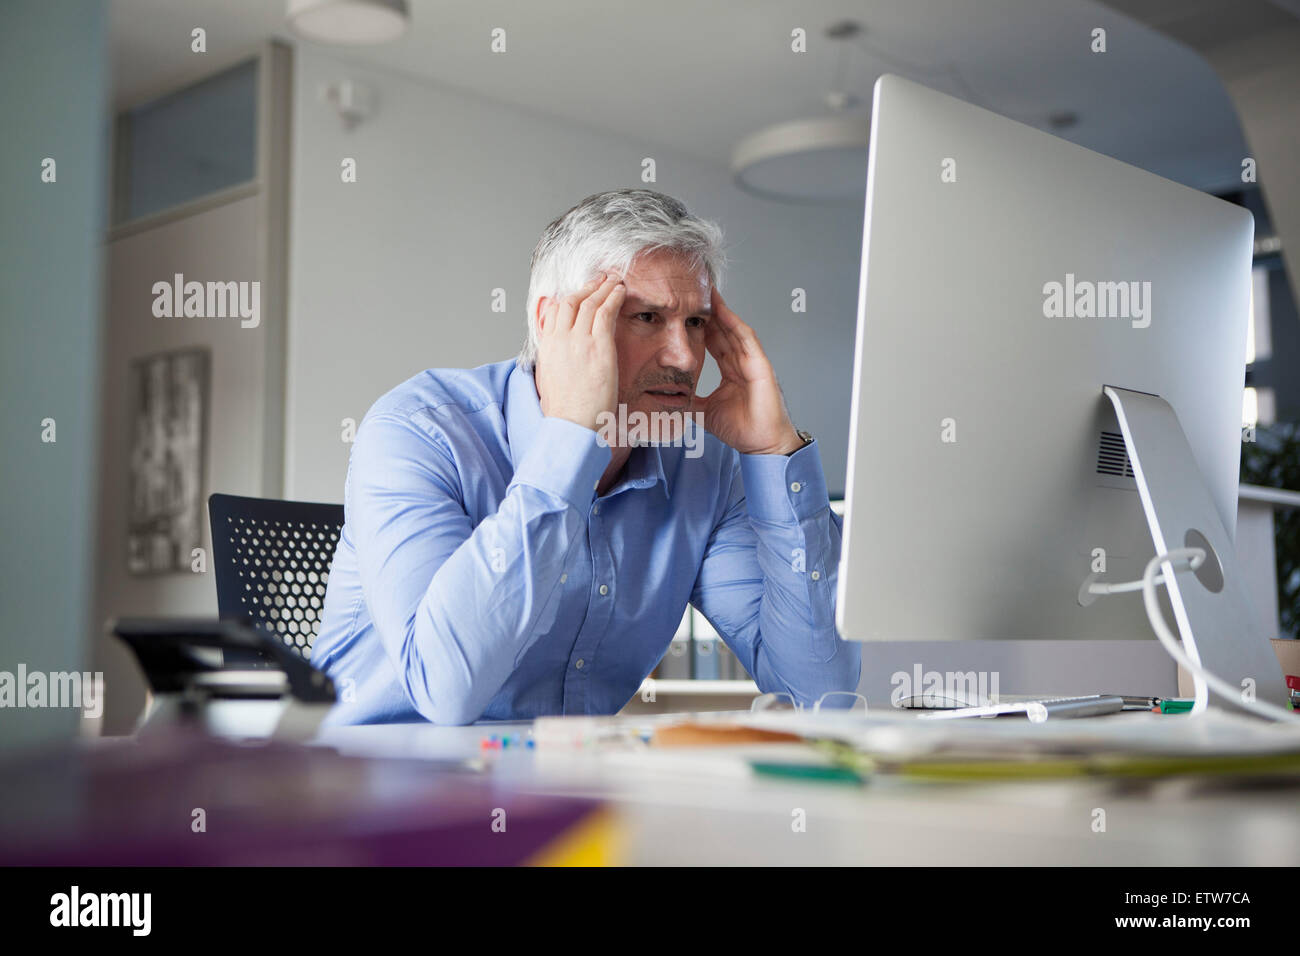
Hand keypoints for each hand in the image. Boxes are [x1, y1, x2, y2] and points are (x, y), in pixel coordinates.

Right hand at [535, 274, 625, 431]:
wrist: (571, 425)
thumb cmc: (565, 412)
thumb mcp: (548, 383)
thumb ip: (551, 366)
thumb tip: (553, 364)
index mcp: (547, 348)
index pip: (554, 312)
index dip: (568, 299)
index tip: (579, 294)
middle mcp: (560, 339)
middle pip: (571, 301)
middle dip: (586, 288)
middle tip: (598, 280)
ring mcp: (579, 341)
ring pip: (590, 302)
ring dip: (603, 287)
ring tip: (614, 280)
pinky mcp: (598, 346)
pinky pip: (606, 312)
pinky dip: (613, 297)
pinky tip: (621, 291)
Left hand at [692, 287, 803, 454]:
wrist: (762, 445)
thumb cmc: (743, 430)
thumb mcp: (706, 412)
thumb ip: (691, 403)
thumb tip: (670, 400)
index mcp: (731, 372)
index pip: (714, 343)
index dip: (701, 327)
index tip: (685, 313)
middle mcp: (742, 363)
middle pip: (723, 332)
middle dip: (710, 313)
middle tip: (694, 294)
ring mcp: (753, 362)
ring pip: (734, 331)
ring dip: (722, 312)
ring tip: (708, 294)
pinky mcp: (761, 366)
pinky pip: (747, 340)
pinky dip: (735, 325)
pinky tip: (724, 312)